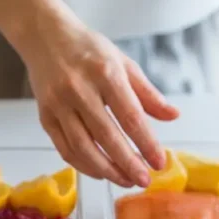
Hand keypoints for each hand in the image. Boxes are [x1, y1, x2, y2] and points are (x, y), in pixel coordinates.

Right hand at [19, 18, 179, 187]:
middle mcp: (79, 89)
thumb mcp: (123, 63)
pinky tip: (101, 172)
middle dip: (127, 163)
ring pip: (83, 147)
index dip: (146, 142)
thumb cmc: (88, 50)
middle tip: (144, 180)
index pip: (130, 115)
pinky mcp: (45, 116)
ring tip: (125, 180)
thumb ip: (148, 93)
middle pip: (106, 135)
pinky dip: (84, 165)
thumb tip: (173, 116)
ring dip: (106, 170)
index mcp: (105, 72)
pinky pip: (65, 148)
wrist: (45, 37)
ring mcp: (58, 104)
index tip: (159, 162)